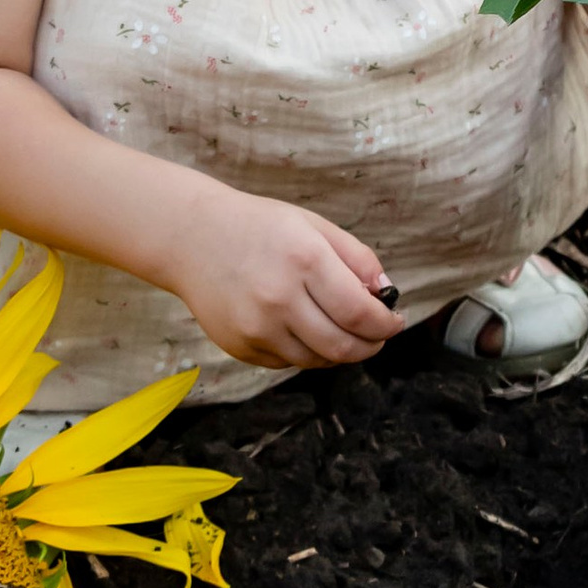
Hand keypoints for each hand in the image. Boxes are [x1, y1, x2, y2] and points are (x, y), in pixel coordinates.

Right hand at [160, 184, 396, 369]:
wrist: (192, 237)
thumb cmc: (259, 227)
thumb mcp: (312, 225)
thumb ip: (356, 257)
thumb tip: (386, 293)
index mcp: (304, 259)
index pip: (360, 312)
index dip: (386, 324)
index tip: (395, 322)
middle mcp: (279, 297)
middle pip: (342, 346)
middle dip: (369, 346)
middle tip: (377, 337)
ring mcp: (257, 327)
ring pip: (316, 360)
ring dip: (338, 351)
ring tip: (341, 331)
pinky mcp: (240, 347)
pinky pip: (287, 362)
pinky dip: (305, 352)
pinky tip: (302, 328)